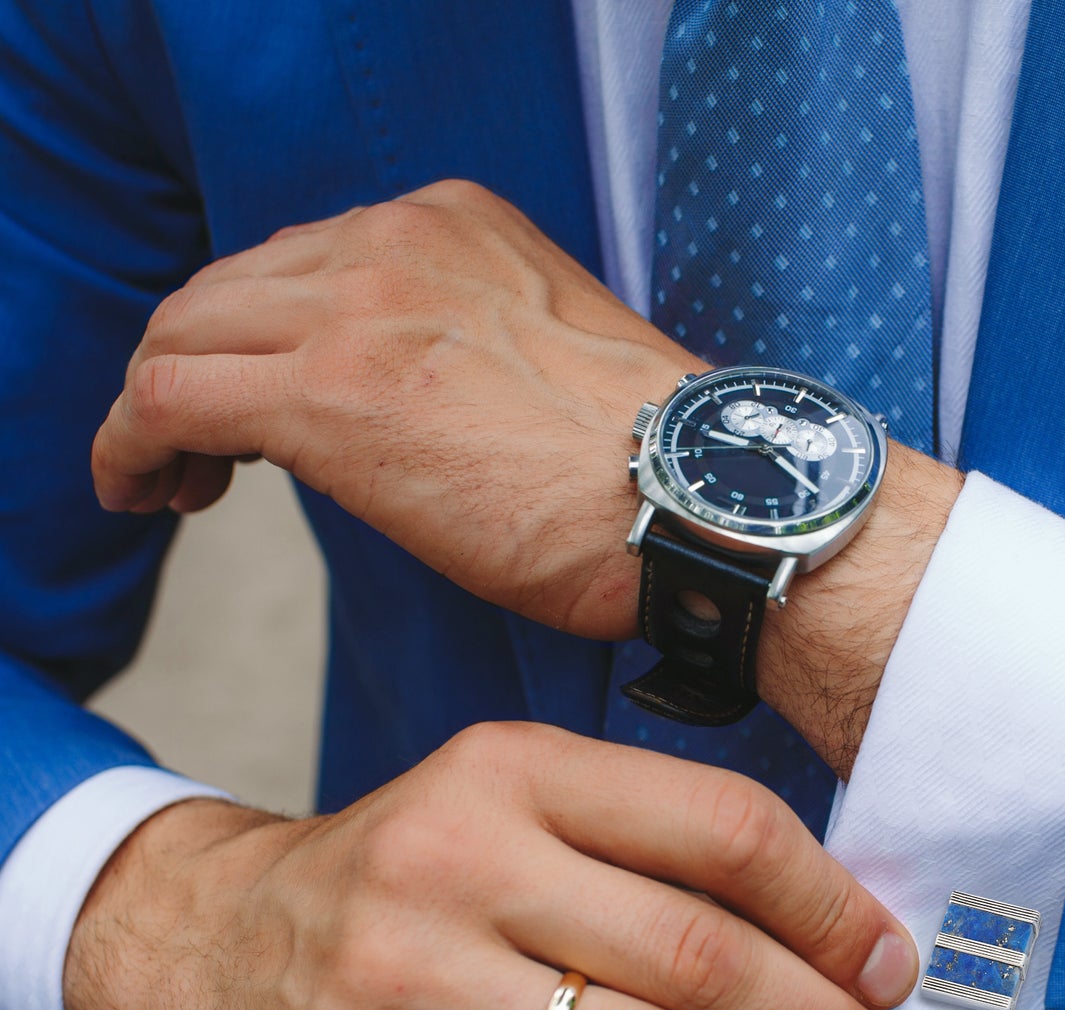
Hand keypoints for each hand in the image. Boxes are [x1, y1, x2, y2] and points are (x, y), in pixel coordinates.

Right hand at [65, 724, 917, 1009]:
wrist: (227, 938)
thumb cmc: (424, 872)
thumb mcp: (523, 807)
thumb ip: (655, 851)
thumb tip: (837, 941)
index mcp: (521, 768)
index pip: (722, 829)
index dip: (831, 910)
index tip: (888, 972)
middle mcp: (459, 855)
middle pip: (695, 955)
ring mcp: (404, 975)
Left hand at [91, 178, 962, 774]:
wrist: (702, 500)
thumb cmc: (656, 468)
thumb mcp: (551, 364)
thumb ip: (463, 347)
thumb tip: (406, 407)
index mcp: (455, 222)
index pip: (301, 263)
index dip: (260, 339)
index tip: (258, 415)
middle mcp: (394, 237)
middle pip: (223, 287)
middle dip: (191, 367)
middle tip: (197, 454)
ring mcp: (357, 304)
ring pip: (178, 332)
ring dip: (154, 408)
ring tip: (169, 484)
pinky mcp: (325, 392)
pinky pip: (162, 396)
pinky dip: (129, 444)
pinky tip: (146, 494)